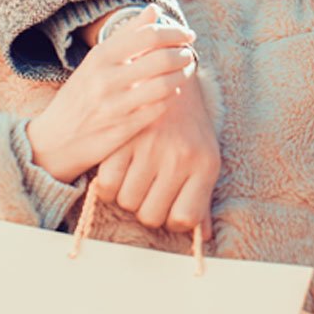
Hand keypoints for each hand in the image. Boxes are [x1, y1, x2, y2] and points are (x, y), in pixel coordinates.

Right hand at [25, 6, 196, 182]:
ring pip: (165, 84)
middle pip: (161, 58)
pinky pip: (159, 109)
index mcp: (99, 57)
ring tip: (187, 70)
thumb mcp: (95, 62)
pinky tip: (173, 92)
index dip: (175, 32)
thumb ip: (126, 35)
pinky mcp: (123, 129)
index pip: (148, 35)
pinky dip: (172, 97)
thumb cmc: (79, 96)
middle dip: (183, 53)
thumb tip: (154, 10)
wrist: (53, 142)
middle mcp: (106, 79)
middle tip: (190, 53)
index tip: (187, 34)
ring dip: (183, 75)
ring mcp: (115, 106)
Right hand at [92, 69, 219, 235]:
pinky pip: (107, 183)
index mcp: (205, 165)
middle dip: (145, 210)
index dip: (173, 221)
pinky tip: (115, 173)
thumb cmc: (190, 125)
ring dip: (126, 198)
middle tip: (147, 194)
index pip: (184, 218)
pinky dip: (107, 186)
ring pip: (127, 201)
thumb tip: (204, 238)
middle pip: (150, 215)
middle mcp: (180, 157)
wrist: (173, 75)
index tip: (169, 211)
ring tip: (132, 181)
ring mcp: (152, 147)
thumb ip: (202, 198)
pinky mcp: (124, 137)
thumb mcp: (206, 156)